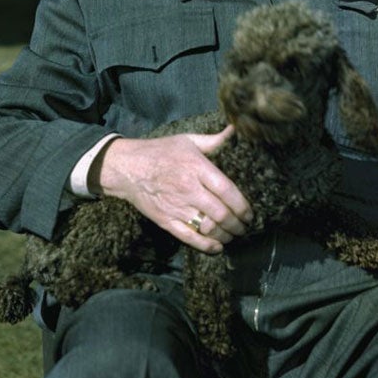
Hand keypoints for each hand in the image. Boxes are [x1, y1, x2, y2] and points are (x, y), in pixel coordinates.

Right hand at [88, 125, 252, 253]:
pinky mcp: (165, 220)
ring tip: (234, 236)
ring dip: (226, 235)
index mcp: (196, 167)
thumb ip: (214, 140)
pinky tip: (217, 247)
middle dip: (238, 224)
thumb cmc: (160, 151)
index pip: (227, 190)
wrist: (126, 167)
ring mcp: (176, 206)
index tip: (250, 213)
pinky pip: (189, 237)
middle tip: (245, 228)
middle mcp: (189, 188)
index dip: (243, 206)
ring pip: (208, 228)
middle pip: (221, 213)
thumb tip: (235, 130)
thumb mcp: (187, 141)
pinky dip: (206, 245)